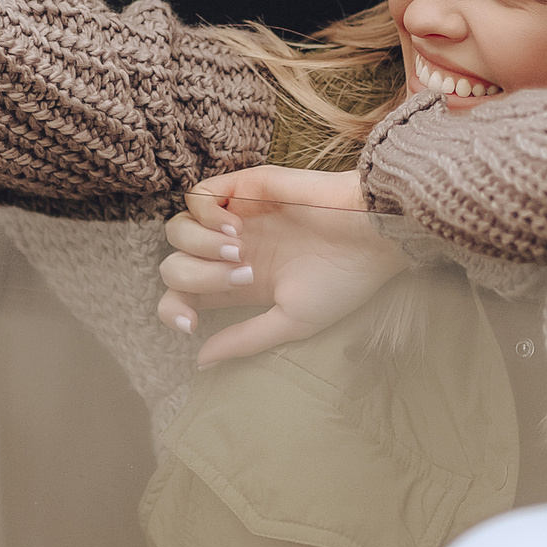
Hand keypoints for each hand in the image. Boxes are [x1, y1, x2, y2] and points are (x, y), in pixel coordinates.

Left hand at [155, 165, 410, 365]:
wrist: (372, 234)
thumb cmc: (345, 280)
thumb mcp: (293, 321)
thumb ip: (245, 338)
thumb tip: (200, 359)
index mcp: (241, 283)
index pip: (184, 295)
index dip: (173, 309)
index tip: (191, 324)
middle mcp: (233, 250)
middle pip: (175, 264)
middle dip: (197, 277)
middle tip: (242, 277)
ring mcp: (237, 217)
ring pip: (178, 229)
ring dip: (198, 245)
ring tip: (239, 250)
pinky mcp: (246, 187)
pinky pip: (198, 195)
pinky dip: (206, 214)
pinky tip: (236, 227)